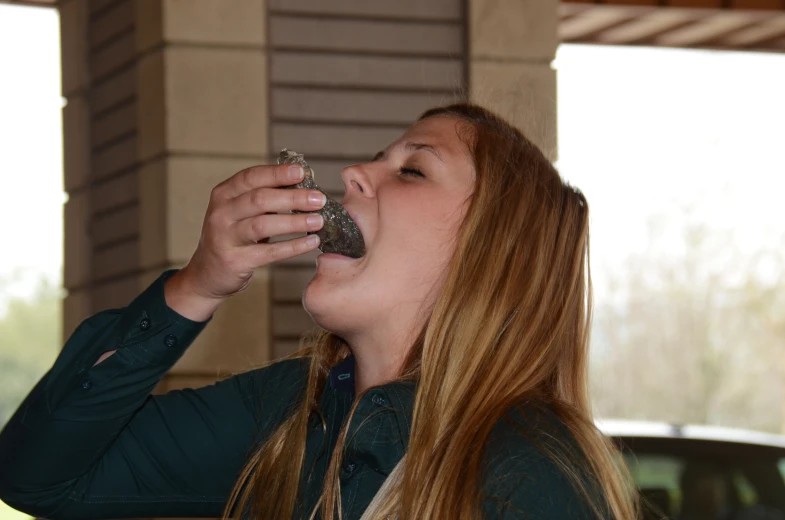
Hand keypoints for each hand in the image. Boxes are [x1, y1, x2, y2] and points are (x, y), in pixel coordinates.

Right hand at [173, 163, 325, 304]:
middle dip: (293, 198)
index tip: (301, 172)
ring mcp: (225, 237)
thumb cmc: (232, 237)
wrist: (207, 273)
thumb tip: (302, 185)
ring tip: (318, 221)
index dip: (277, 173)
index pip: (252, 177)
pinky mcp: (235, 261)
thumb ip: (264, 197)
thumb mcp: (240, 212)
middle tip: (319, 199)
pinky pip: (269, 252)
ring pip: (263, 224)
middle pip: (260, 199)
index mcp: (224, 194)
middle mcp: (221, 213)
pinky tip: (311, 242)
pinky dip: (293, 247)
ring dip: (295, 222)